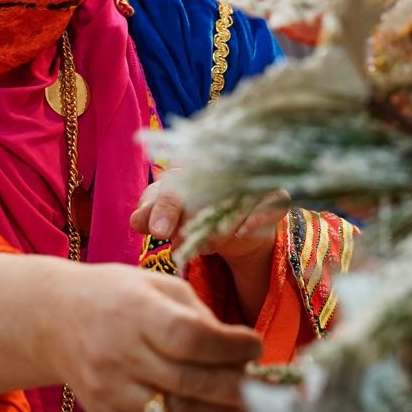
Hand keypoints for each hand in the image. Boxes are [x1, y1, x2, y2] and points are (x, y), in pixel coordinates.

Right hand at [53, 261, 262, 411]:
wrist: (55, 321)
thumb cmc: (118, 296)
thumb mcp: (159, 286)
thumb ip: (199, 317)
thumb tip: (241, 353)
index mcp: (135, 312)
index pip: (191, 338)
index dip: (231, 347)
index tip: (256, 346)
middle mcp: (119, 353)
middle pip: (189, 382)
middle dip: (235, 387)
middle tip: (261, 385)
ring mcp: (109, 390)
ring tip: (243, 404)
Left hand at [130, 168, 288, 266]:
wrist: (229, 219)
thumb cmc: (189, 209)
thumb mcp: (165, 214)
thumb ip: (150, 216)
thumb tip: (136, 221)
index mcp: (189, 165)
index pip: (173, 187)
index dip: (164, 211)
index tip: (158, 233)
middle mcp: (222, 164)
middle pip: (209, 193)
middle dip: (194, 226)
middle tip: (182, 247)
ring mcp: (251, 177)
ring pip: (239, 200)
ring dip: (221, 228)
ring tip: (206, 246)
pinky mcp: (275, 193)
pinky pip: (273, 201)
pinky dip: (258, 217)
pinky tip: (241, 233)